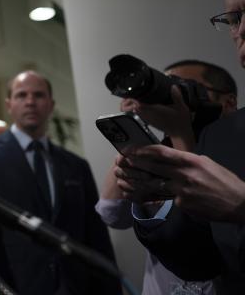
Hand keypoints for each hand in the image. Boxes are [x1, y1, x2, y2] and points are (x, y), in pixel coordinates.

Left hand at [118, 145, 244, 222]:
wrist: (239, 203)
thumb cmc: (224, 181)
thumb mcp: (206, 163)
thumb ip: (187, 160)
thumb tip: (170, 158)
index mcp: (191, 160)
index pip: (161, 152)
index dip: (143, 150)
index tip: (131, 149)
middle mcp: (184, 174)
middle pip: (153, 167)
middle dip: (134, 164)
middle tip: (121, 162)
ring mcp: (182, 190)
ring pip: (153, 184)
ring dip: (136, 182)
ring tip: (123, 180)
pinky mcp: (182, 204)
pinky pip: (165, 198)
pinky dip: (153, 197)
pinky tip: (140, 197)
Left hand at [120, 87, 193, 149]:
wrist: (179, 134)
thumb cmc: (180, 121)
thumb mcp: (182, 107)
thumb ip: (177, 96)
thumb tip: (173, 87)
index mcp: (153, 110)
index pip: (136, 104)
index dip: (132, 98)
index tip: (133, 91)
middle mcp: (147, 115)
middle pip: (129, 107)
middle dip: (127, 99)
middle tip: (132, 91)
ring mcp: (146, 118)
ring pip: (131, 110)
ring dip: (130, 103)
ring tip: (136, 95)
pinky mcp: (147, 120)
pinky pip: (136, 112)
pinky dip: (135, 107)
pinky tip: (142, 102)